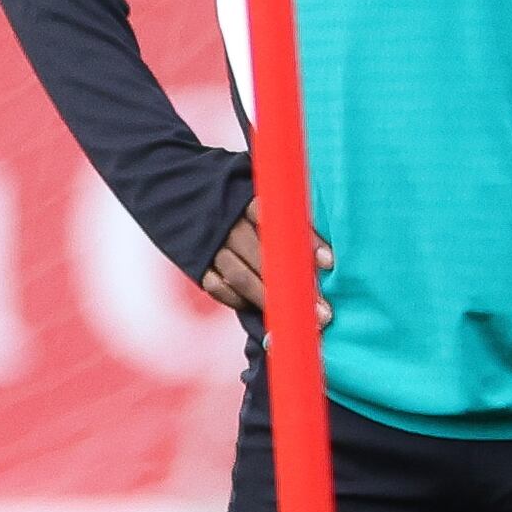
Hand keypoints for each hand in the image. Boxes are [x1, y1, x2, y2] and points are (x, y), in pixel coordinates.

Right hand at [201, 207, 332, 325]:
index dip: (305, 241)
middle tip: (323, 312)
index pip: (280, 220)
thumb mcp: (257, 194)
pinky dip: (238, 301)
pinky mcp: (195, 263)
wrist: (182, 194)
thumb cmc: (234, 201)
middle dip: (293, 284)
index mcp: (245, 199)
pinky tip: (259, 309)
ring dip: (269, 300)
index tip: (329, 262)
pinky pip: (217, 287)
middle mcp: (226, 222)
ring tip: (295, 317)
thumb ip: (283, 215)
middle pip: (262, 256)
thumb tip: (323, 251)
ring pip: (240, 277)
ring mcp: (209, 245)